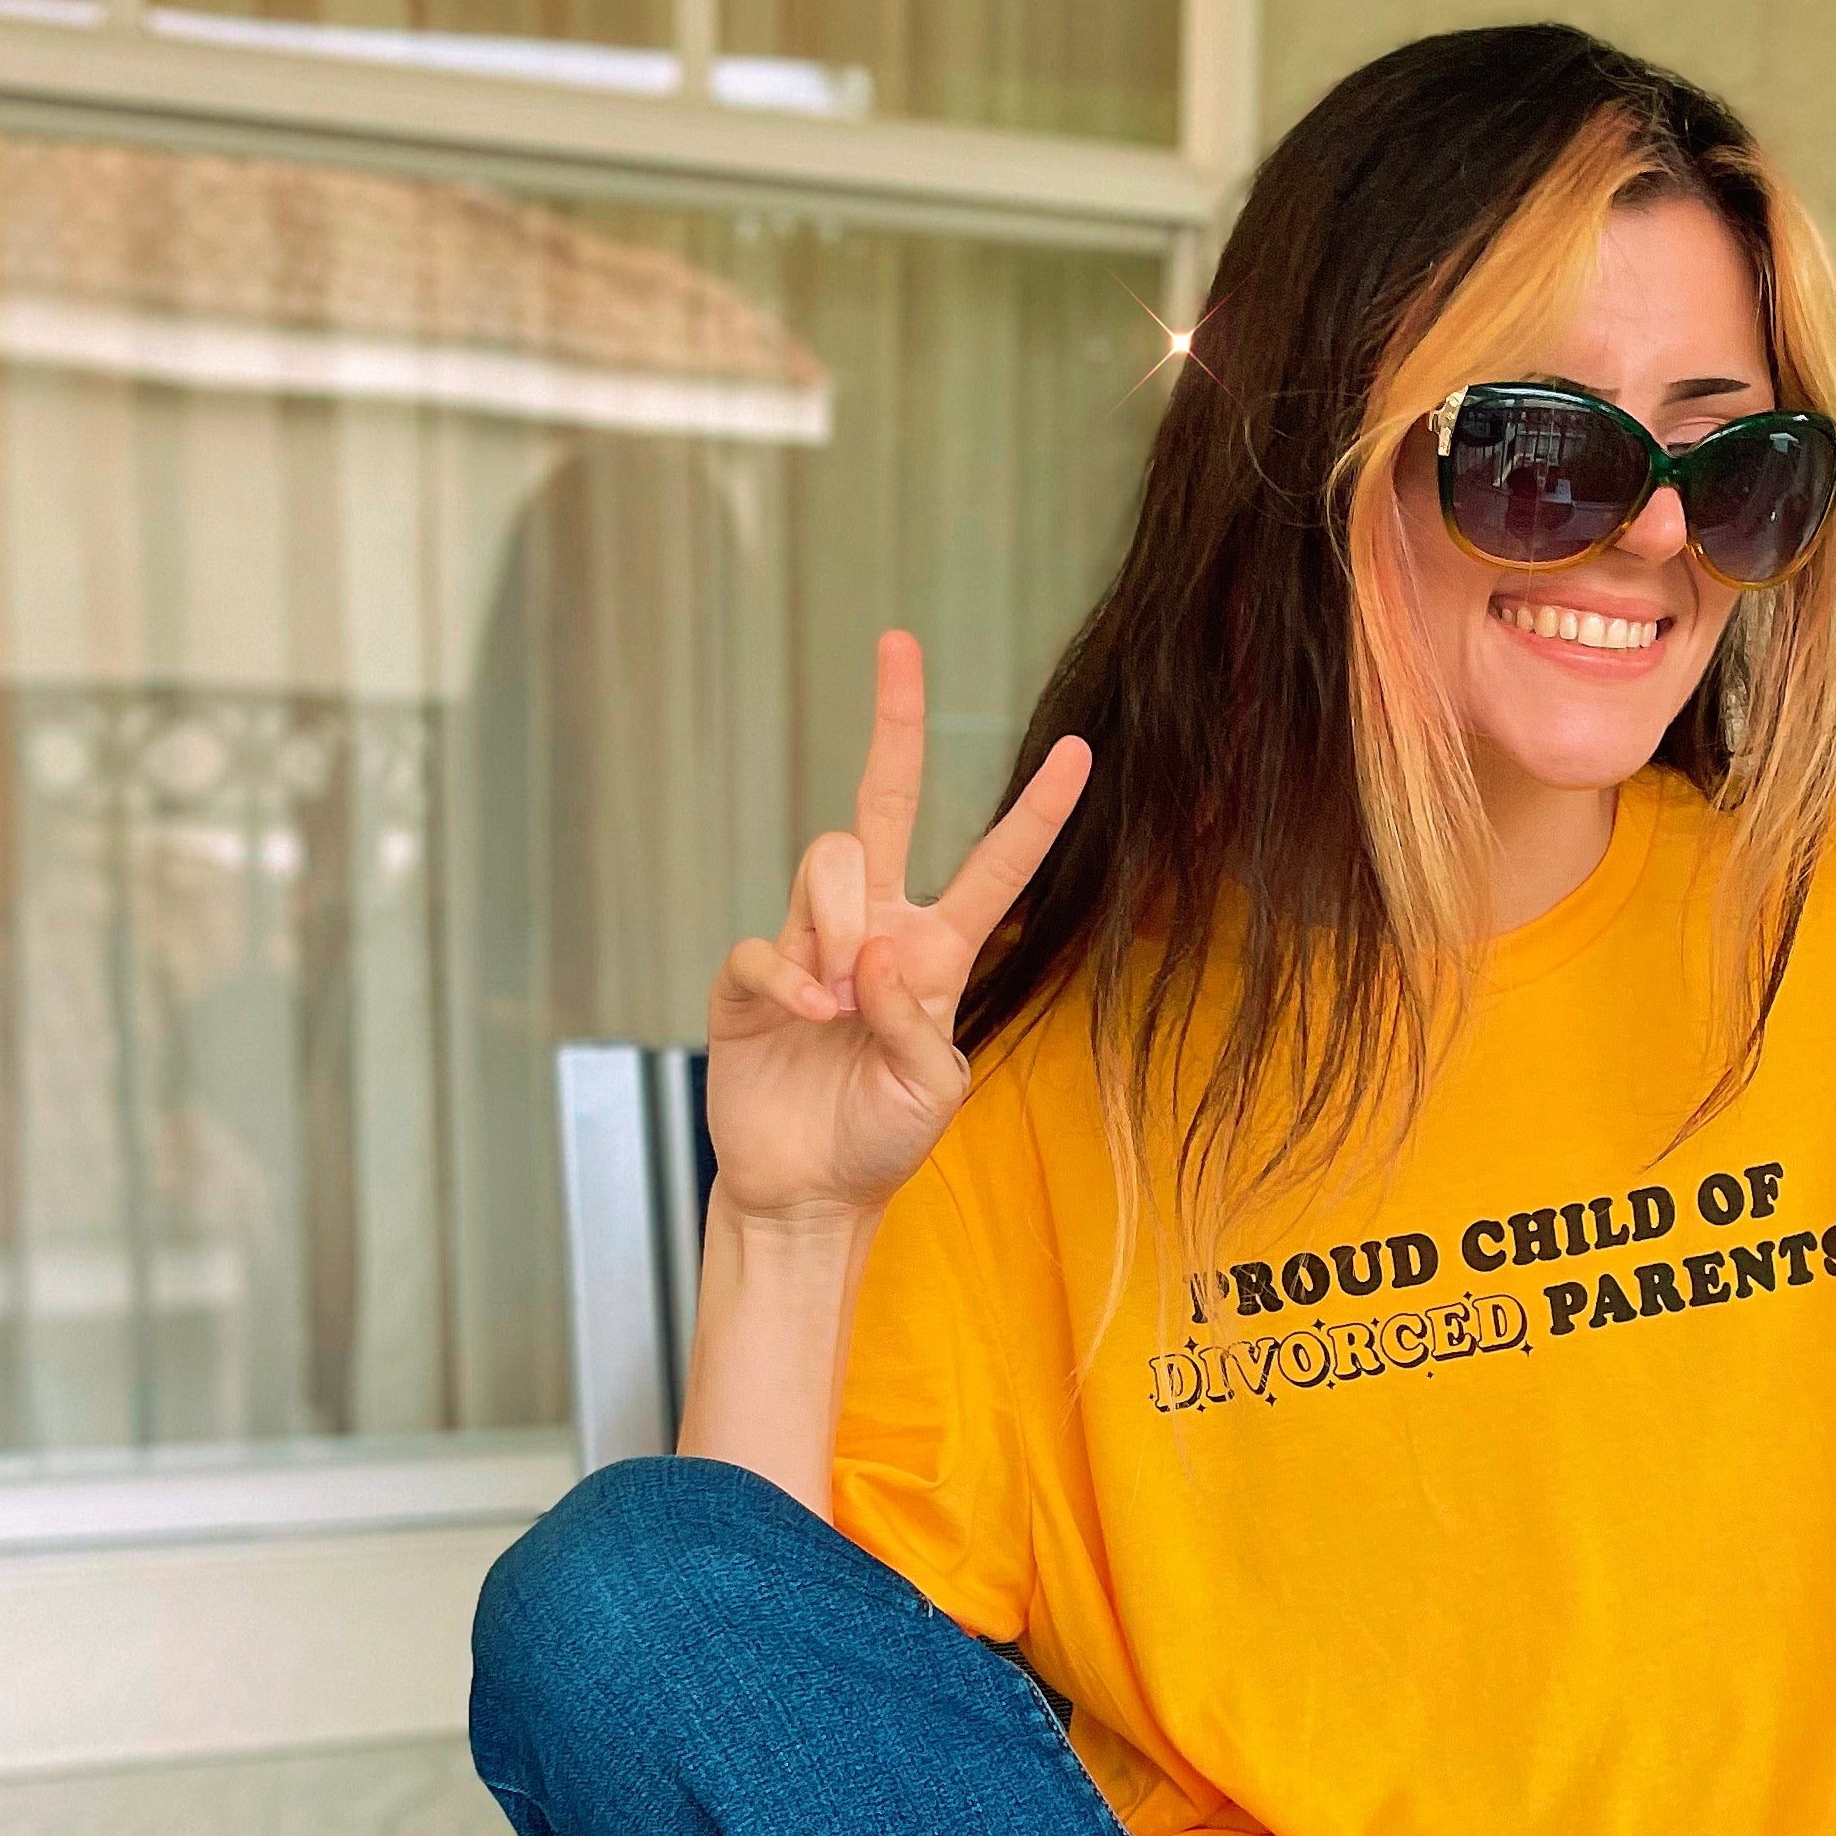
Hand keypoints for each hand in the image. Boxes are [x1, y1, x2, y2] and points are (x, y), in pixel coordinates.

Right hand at [705, 629, 1090, 1227]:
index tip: (1082, 748)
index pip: (996, 866)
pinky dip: (788, 973)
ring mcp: (811, 946)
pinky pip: (767, 941)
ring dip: (837, 922)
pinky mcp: (753, 978)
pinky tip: (809, 1016)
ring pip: (828, 863)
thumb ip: (917, 1021)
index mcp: (938, 953)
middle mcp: (875, 931)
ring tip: (840, 1003)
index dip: (1038, 811)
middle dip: (894, 722)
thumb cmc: (880, 1142)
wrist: (806, 1192)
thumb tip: (877, 951)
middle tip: (900, 642)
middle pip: (883, 802)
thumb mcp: (932, 1092)